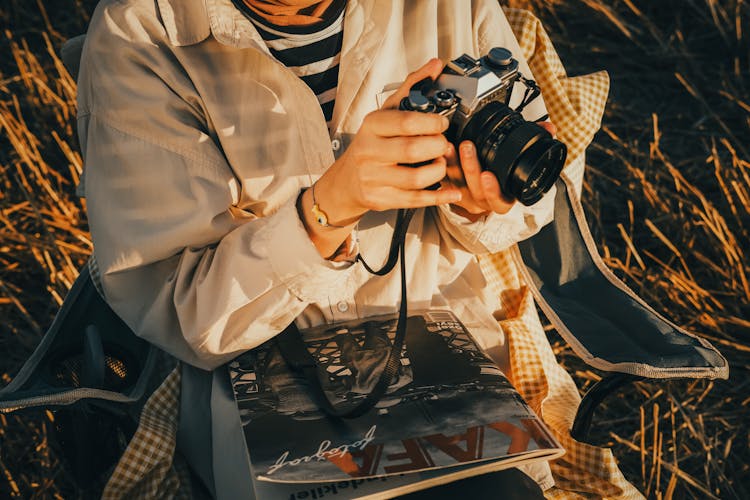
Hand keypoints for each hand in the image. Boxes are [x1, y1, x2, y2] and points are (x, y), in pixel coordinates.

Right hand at [298, 59, 462, 257]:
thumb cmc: (371, 142)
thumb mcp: (386, 112)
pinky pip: (414, 200)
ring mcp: (373, 178)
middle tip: (444, 145)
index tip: (443, 124)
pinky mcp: (381, 199)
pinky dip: (438, 197)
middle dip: (437, 147)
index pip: (405, 122)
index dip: (431, 123)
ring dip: (438, 171)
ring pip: (415, 178)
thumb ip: (412, 88)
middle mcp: (369, 151)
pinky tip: (451, 191)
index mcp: (372, 126)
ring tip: (442, 164)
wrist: (346, 180)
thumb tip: (436, 66)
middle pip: (412, 151)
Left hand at [443, 121, 557, 221]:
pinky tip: (441, 153)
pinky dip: (443, 165)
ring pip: (457, 184)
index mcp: (503, 200)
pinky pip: (444, 180)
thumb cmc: (506, 178)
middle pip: (474, 189)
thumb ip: (536, 145)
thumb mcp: (524, 165)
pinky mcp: (451, 189)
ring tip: (451, 146)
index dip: (493, 191)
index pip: (499, 201)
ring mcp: (466, 197)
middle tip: (468, 147)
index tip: (488, 176)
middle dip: (470, 167)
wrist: (485, 192)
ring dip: (453, 164)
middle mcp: (483, 201)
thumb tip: (549, 129)